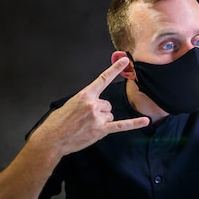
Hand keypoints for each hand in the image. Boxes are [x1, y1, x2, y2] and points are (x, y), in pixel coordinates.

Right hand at [31, 57, 149, 155]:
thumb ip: (86, 101)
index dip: (115, 69)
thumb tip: (96, 105)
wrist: (52, 138)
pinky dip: (134, 124)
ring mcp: (98, 117)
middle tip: (86, 118)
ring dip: (102, 120)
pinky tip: (145, 120)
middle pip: (107, 104)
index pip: (103, 79)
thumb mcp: (70, 104)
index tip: (125, 61)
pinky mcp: (101, 130)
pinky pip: (121, 125)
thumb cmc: (58, 122)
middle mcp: (93, 104)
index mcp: (85, 95)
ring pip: (110, 115)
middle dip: (100, 111)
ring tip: (87, 126)